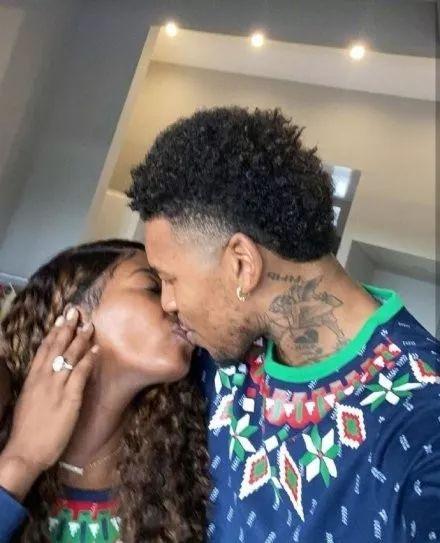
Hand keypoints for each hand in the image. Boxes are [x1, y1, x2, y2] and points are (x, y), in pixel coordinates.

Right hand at [0, 308, 97, 499]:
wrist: (24, 452)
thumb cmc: (26, 432)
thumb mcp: (28, 403)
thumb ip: (37, 388)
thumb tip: (46, 377)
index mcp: (31, 380)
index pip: (43, 350)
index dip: (53, 333)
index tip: (60, 319)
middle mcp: (43, 379)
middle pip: (56, 347)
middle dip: (67, 328)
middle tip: (76, 311)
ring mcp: (56, 388)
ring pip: (69, 356)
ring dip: (80, 339)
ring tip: (90, 325)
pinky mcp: (68, 399)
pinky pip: (80, 374)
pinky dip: (88, 360)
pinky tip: (95, 350)